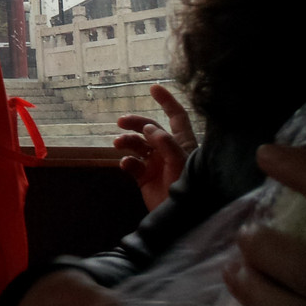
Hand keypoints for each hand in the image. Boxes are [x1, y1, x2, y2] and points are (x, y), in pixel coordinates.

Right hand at [115, 84, 196, 210]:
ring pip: (137, 145)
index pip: (176, 116)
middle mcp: (167, 150)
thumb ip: (166, 143)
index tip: (153, 88)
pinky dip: (126, 162)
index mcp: (181, 143)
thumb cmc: (187, 188)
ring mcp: (155, 163)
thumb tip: (149, 128)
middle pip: (149, 128)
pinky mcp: (144, 178)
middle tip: (121, 122)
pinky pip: (132, 164)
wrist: (180, 217)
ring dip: (126, 141)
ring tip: (118, 144)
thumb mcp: (181, 163)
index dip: (167, 101)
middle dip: (136, 123)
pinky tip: (126, 164)